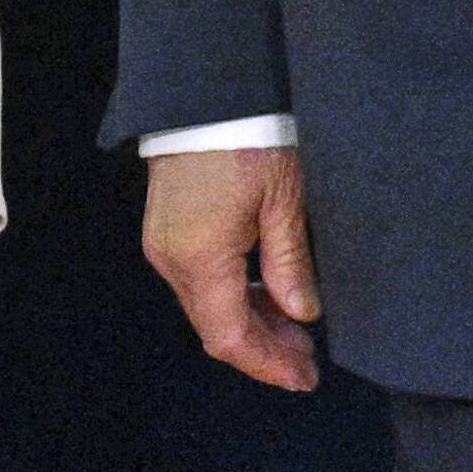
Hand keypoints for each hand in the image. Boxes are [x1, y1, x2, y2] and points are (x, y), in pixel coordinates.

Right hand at [139, 144, 322, 391]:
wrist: (204, 94)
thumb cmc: (247, 138)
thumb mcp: (284, 201)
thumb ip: (290, 264)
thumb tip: (302, 314)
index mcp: (201, 257)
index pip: (231, 336)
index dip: (267, 363)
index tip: (303, 377)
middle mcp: (173, 260)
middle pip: (216, 328)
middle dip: (263, 349)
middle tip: (307, 361)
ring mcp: (165, 246)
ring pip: (207, 308)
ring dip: (250, 325)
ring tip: (294, 332)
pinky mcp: (167, 232)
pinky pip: (200, 283)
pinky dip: (233, 299)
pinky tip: (267, 298)